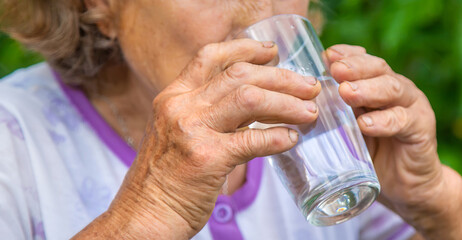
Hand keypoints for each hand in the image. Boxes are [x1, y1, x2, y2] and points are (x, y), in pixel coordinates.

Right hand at [80, 39, 320, 237]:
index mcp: (174, 97)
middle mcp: (181, 107)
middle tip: (309, 87)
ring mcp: (192, 131)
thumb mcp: (177, 133)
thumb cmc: (166, 179)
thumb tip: (257, 102)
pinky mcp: (207, 159)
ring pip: (251, 99)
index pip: (211, 57)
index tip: (272, 51)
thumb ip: (208, 113)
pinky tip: (292, 139)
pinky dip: (278, 137)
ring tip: (309, 112)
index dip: (245, 48)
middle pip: (240, 75)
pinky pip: (253, 140)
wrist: (143, 216)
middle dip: (282, 78)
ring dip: (287, 104)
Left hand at [325, 45, 450, 222]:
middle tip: (336, 70)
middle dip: (355, 67)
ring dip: (368, 89)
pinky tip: (366, 124)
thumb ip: (335, 115)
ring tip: (346, 93)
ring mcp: (413, 107)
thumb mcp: (349, 132)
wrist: (408, 187)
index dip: (347, 55)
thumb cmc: (374, 156)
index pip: (363, 61)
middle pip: (378, 68)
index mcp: (378, 85)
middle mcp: (397, 90)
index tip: (327, 56)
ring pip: (392, 89)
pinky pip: (403, 121)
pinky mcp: (422, 128)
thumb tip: (299, 104)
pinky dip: (384, 121)